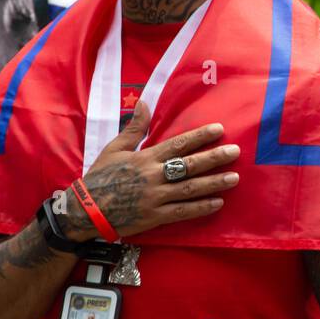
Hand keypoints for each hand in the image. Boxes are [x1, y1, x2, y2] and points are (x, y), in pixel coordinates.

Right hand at [63, 97, 240, 239]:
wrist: (85, 210)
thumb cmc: (100, 177)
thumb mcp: (115, 148)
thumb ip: (134, 127)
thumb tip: (143, 102)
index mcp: (145, 158)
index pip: (179, 144)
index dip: (200, 136)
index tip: (219, 129)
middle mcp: (154, 176)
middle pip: (190, 165)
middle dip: (215, 158)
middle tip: (235, 151)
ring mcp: (156, 197)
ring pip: (191, 189)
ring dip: (214, 183)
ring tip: (234, 177)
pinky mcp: (155, 217)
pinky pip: (183, 212)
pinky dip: (201, 207)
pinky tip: (218, 203)